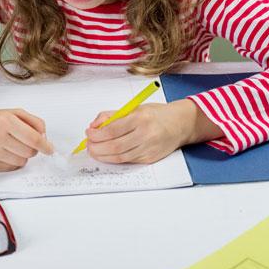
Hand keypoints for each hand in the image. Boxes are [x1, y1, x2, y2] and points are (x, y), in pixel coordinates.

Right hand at [0, 107, 53, 171]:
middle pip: (29, 152)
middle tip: (25, 142)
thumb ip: (34, 122)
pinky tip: (4, 152)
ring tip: (12, 146)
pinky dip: (12, 162)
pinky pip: (11, 168)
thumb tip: (44, 137)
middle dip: (32, 149)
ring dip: (22, 156)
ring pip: (22, 162)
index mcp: (4, 121)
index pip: (33, 138)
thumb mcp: (15, 113)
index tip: (50, 149)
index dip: (45, 145)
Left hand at [85, 99, 222, 163]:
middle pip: (114, 146)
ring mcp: (149, 149)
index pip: (112, 130)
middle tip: (88, 145)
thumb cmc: (156, 114)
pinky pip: (128, 161)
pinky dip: (114, 159)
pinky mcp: (150, 159)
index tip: (89, 133)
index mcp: (140, 118)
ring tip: (95, 151)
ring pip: (120, 157)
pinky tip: (107, 154)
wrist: (180, 124)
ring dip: (103, 156)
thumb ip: (112, 115)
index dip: (96, 134)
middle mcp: (146, 134)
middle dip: (96, 148)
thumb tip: (94, 126)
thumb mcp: (134, 108)